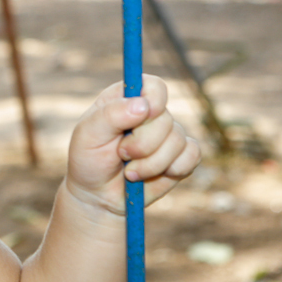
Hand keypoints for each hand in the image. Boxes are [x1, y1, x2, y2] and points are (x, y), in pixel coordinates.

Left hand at [65, 75, 200, 214]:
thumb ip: (111, 115)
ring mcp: (168, 134)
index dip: (154, 100)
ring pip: (178, 141)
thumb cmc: (89, 160)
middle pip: (166, 119)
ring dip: (152, 163)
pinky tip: (153, 176)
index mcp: (126, 99)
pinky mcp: (180, 156)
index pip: (153, 85)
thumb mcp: (88, 134)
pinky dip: (174, 169)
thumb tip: (144, 105)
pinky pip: (192, 155)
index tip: (143, 116)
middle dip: (143, 145)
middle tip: (121, 155)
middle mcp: (150, 114)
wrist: (98, 195)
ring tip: (130, 171)